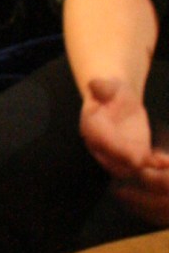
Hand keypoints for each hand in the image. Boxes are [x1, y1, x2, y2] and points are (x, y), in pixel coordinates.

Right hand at [80, 76, 168, 223]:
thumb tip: (94, 83)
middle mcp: (100, 145)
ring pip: (129, 168)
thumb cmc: (111, 92)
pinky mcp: (132, 156)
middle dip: (131, 163)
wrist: (117, 100)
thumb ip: (102, 87)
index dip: (116, 148)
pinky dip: (154, 166)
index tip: (133, 155)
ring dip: (145, 169)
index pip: (101, 141)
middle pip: (114, 161)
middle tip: (148, 161)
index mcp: (91, 127)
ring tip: (162, 163)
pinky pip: (142, 166)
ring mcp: (116, 154)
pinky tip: (165, 161)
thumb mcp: (108, 85)